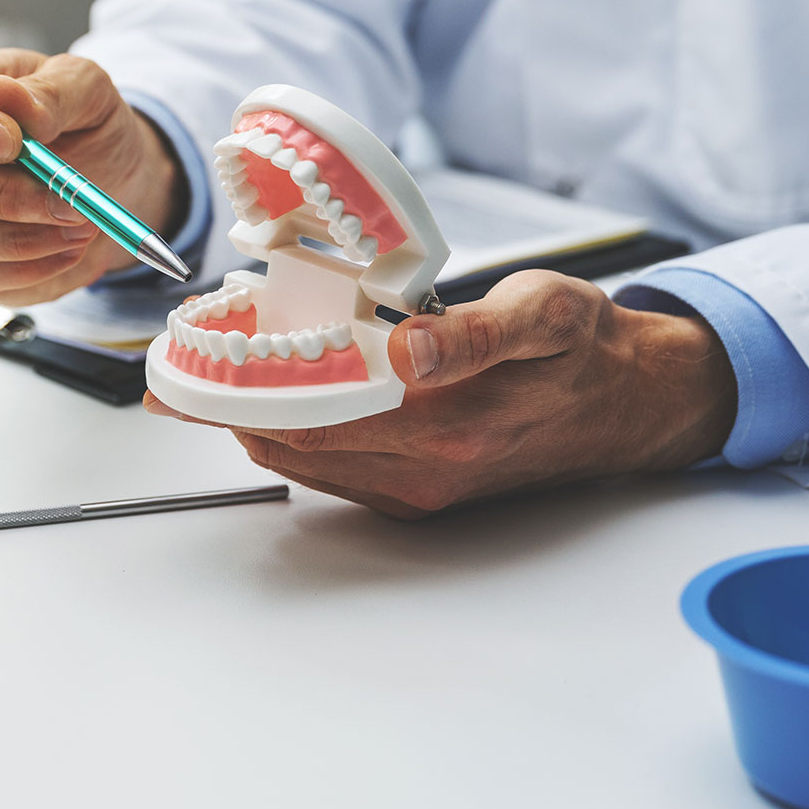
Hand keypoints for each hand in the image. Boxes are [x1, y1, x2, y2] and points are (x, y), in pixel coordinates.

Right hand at [0, 46, 184, 304]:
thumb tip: (2, 95)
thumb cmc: (83, 123)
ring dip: (18, 239)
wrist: (106, 182)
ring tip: (79, 224)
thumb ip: (49, 90)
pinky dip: (26, 268)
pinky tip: (68, 248)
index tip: (12, 141)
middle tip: (69, 199)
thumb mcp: (86, 89)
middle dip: (2, 194)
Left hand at [146, 271, 737, 517]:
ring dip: (254, 424)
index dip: (238, 390)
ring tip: (212, 380)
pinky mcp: (420, 496)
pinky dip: (293, 437)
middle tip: (177, 372)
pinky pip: (333, 472)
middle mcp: (425, 469)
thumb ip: (473, 332)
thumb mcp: (544, 312)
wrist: (632, 404)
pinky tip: (276, 401)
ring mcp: (419, 489)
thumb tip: (409, 351)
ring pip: (305, 462)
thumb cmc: (583, 349)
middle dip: (229, 408)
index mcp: (446, 422)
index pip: (309, 413)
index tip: (186, 366)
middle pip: (291, 443)